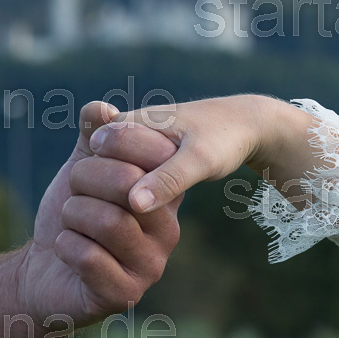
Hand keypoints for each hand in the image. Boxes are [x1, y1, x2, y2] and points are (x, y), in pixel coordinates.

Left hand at [18, 101, 181, 333]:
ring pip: (109, 221)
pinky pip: (90, 257)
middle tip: (73, 193)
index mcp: (165, 194)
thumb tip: (102, 109)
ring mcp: (151, 265)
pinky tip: (66, 249)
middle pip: (128, 184)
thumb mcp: (82, 166)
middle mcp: (168, 230)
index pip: (152, 154)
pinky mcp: (126, 293)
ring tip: (70, 222)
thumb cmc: (71, 215)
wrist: (44, 270)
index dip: (108, 145)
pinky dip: (66, 245)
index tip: (90, 156)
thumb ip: (94, 135)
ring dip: (73, 214)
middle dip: (83, 180)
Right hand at [89, 95, 316, 213]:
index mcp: (131, 121)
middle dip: (105, 190)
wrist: (242, 124)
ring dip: (113, 194)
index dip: (107, 183)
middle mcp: (124, 127)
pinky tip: (141, 211)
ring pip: (106, 171)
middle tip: (126, 215)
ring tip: (133, 216)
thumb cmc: (223, 139)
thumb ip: (168, 180)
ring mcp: (130, 139)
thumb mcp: (201, 161)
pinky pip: (120, 174)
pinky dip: (126, 192)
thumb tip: (134, 204)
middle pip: (97, 165)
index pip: (99, 155)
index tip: (129, 208)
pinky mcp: (139, 152)